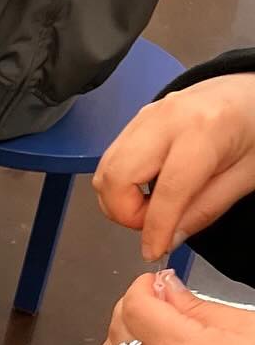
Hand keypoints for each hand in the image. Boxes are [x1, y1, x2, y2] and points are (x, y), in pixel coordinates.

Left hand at [87, 269, 254, 344]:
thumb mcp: (240, 325)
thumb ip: (194, 305)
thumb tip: (164, 286)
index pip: (136, 307)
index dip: (140, 288)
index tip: (152, 283)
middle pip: (120, 330)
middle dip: (131, 307)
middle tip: (150, 302)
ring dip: (117, 339)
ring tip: (138, 331)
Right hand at [93, 74, 254, 260]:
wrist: (250, 93)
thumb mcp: (244, 177)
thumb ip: (205, 211)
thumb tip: (168, 239)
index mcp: (205, 129)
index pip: (166, 191)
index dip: (155, 229)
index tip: (153, 250)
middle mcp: (168, 119)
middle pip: (116, 179)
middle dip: (126, 212)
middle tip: (152, 221)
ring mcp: (147, 117)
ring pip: (105, 173)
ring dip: (119, 200)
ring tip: (151, 203)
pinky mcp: (136, 122)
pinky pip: (110, 162)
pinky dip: (119, 185)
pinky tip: (145, 186)